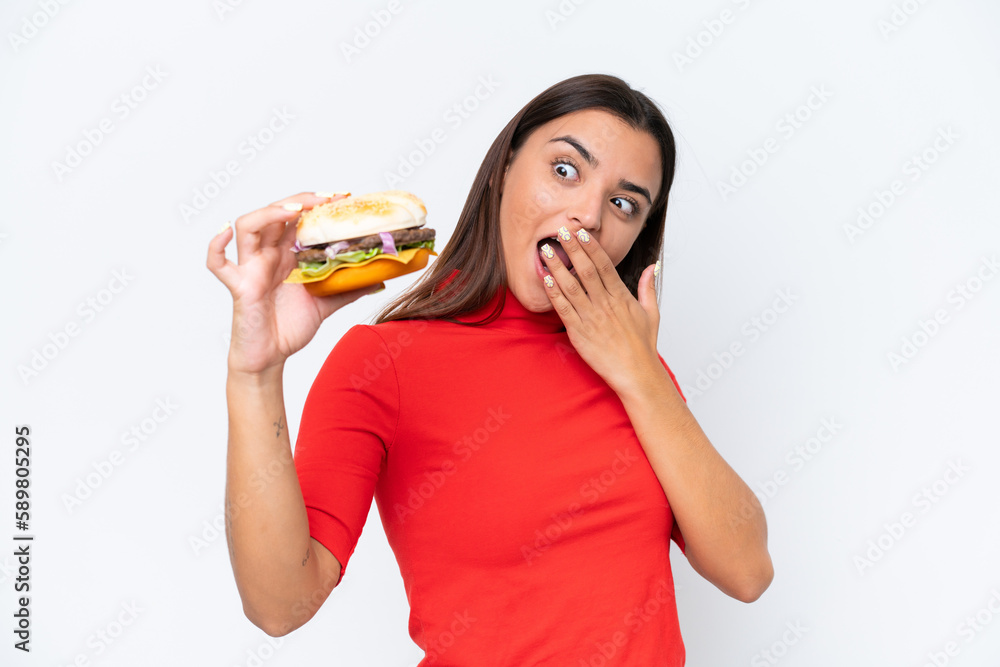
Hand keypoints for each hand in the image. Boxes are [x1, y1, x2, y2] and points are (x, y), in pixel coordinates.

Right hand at [206, 192, 381, 374]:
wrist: (271, 356)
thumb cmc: (289, 327)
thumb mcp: (326, 304)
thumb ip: (347, 289)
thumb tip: (377, 279)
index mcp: (287, 254)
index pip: (298, 218)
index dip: (317, 204)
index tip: (342, 197)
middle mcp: (267, 255)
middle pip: (275, 213)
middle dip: (300, 200)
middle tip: (326, 199)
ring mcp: (251, 268)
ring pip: (249, 227)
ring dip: (270, 212)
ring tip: (294, 209)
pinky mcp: (239, 286)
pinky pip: (219, 264)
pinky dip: (217, 245)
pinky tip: (225, 231)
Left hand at [538, 225, 661, 394]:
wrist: (637, 374)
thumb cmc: (643, 347)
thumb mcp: (652, 313)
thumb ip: (648, 288)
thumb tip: (651, 267)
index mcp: (622, 297)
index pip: (605, 265)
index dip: (591, 247)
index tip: (581, 233)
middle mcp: (605, 304)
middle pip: (586, 270)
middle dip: (572, 249)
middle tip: (561, 231)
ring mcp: (591, 318)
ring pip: (571, 286)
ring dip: (557, 267)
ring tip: (546, 251)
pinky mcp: (579, 333)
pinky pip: (563, 309)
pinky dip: (553, 293)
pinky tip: (545, 279)